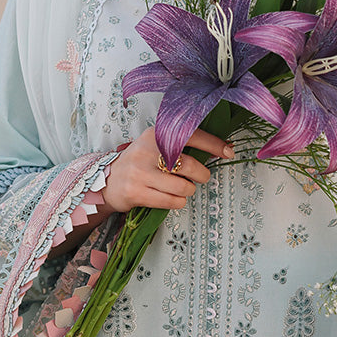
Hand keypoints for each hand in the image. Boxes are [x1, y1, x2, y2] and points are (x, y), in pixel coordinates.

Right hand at [101, 127, 233, 213]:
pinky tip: (172, 197)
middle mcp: (147, 151)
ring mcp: (140, 173)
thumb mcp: (155, 145)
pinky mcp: (136, 192)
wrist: (108, 181)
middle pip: (189, 165)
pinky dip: (178, 202)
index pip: (191, 135)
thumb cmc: (140, 163)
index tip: (228, 151)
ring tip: (182, 188)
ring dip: (188, 191)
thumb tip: (222, 148)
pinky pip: (171, 201)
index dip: (213, 144)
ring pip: (183, 187)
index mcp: (155, 134)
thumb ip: (181, 145)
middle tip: (199, 177)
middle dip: (202, 175)